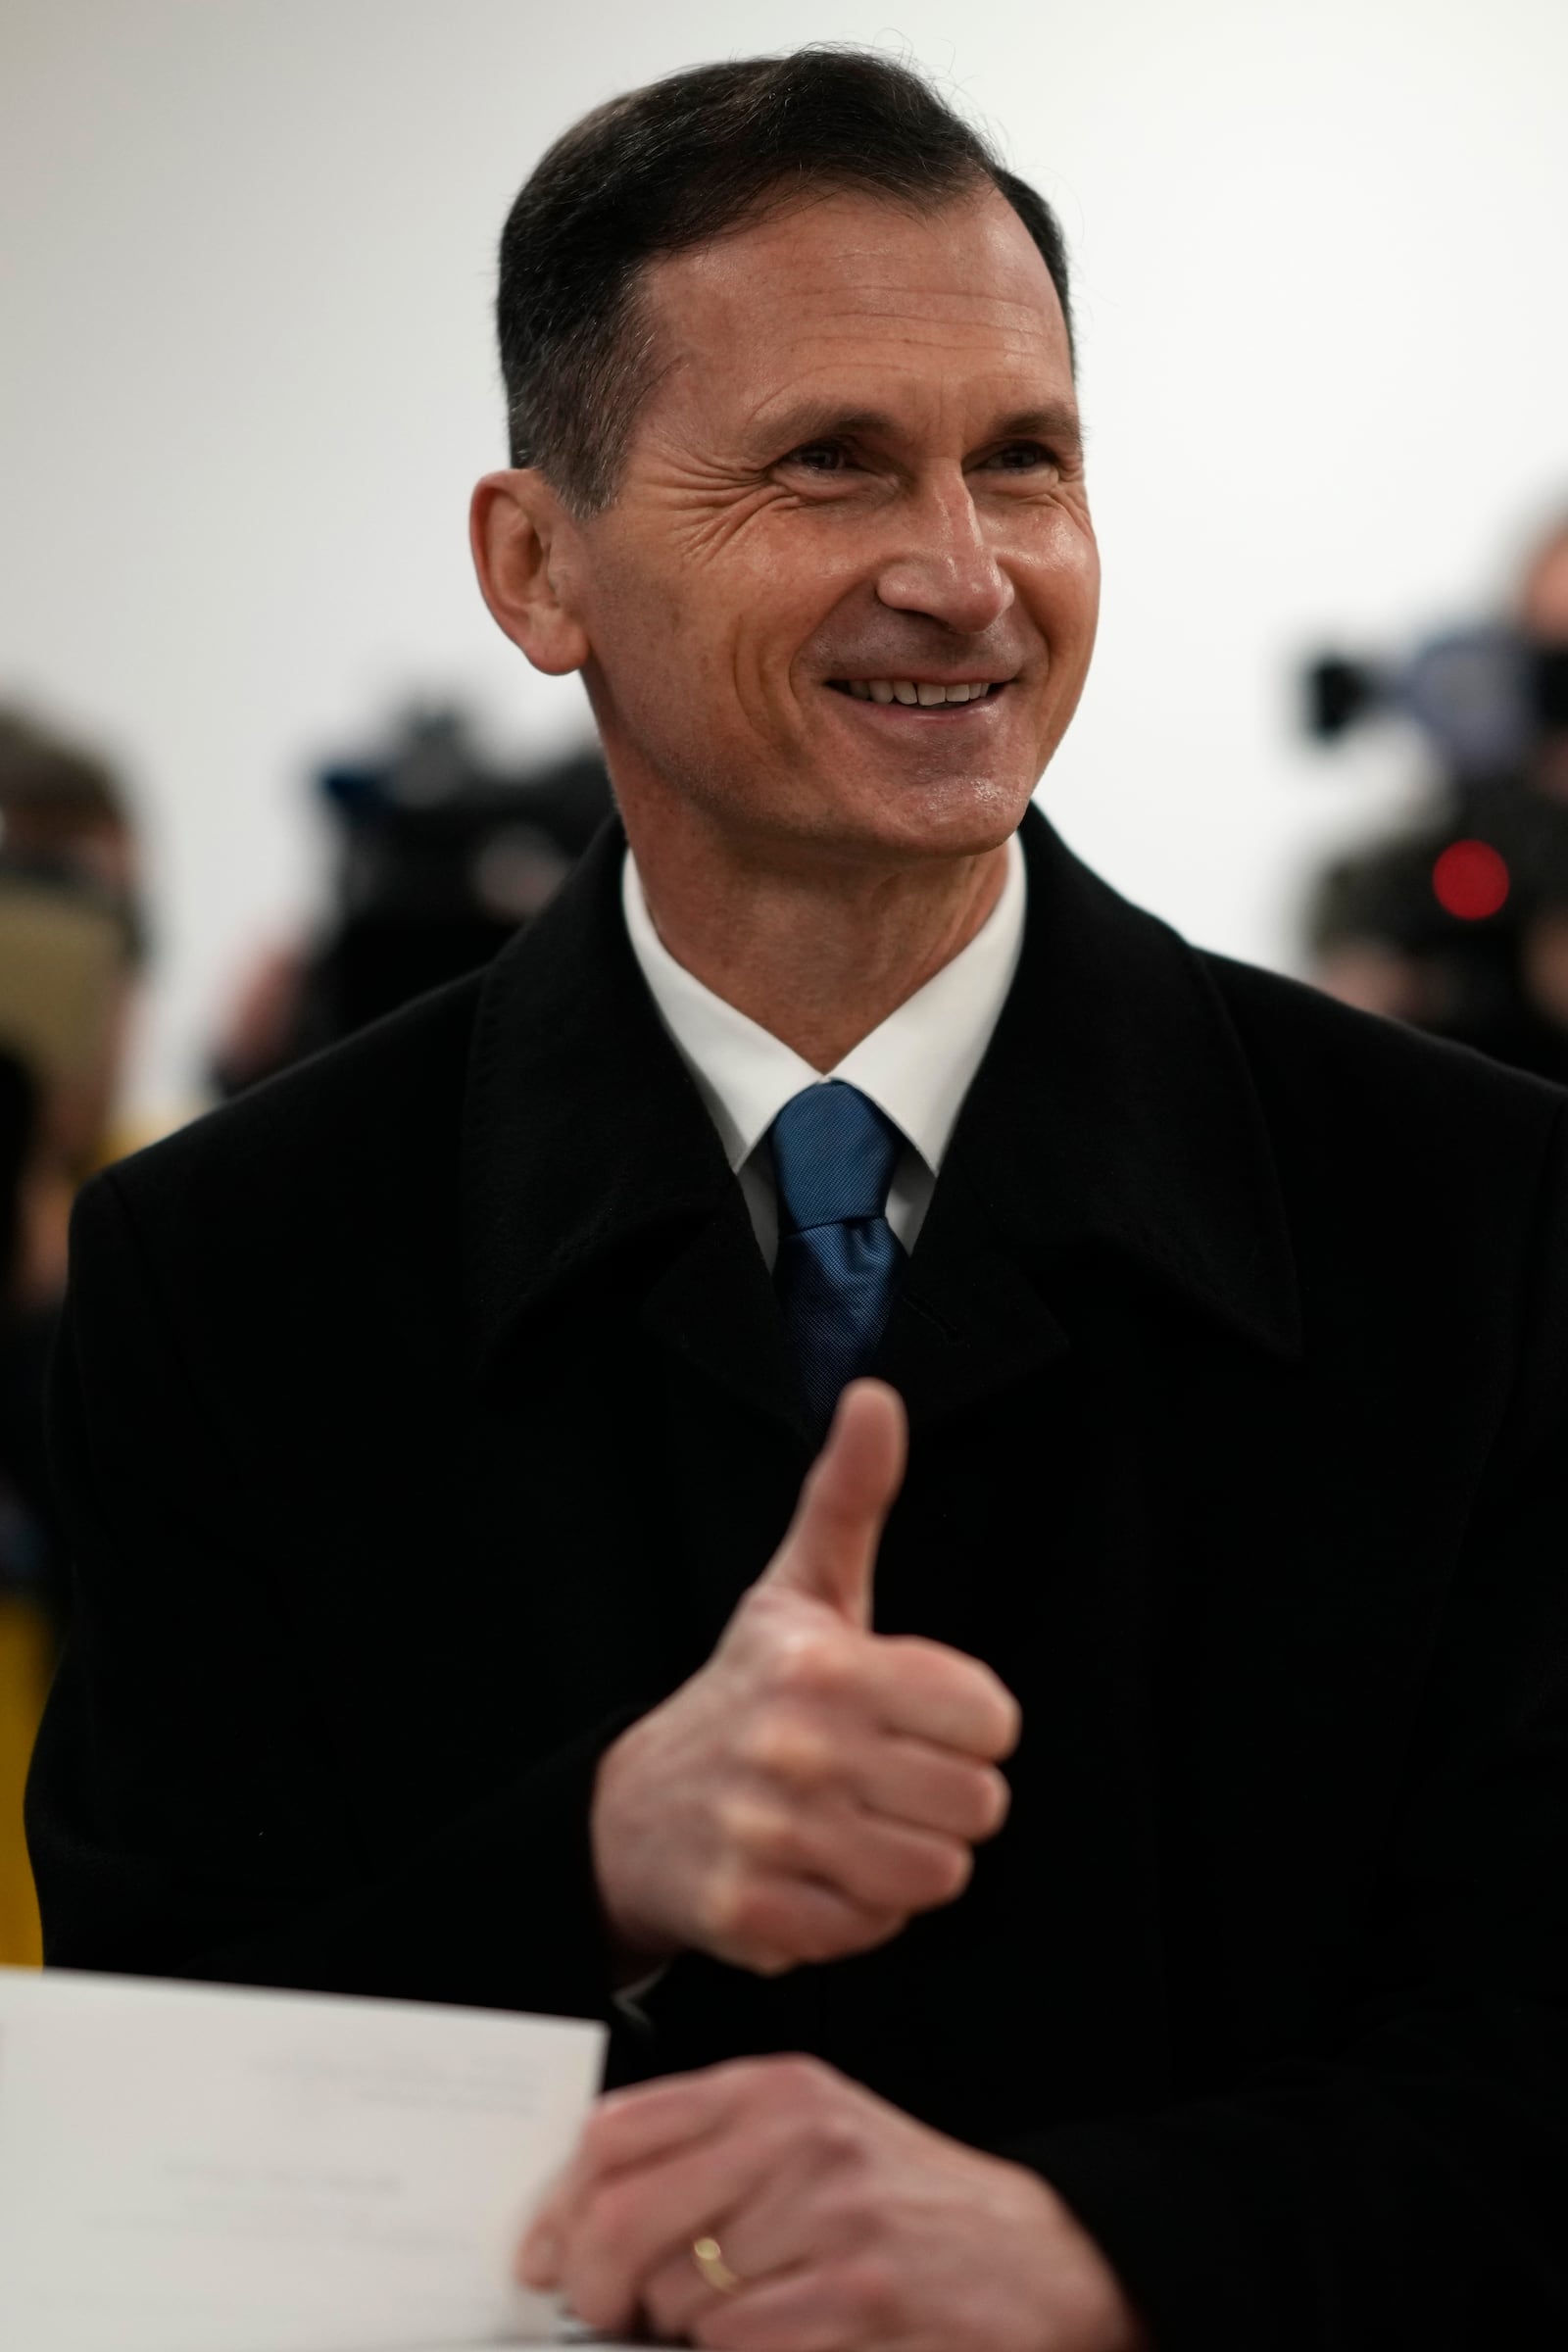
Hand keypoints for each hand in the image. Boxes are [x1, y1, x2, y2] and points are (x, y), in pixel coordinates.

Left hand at [520, 2055, 1149, 2351]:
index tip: (542, 2257)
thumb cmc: (910, 2207)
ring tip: (738, 2323)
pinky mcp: (860, 2307)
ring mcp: (834, 2224)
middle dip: (597, 2289)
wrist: (1049, 2261)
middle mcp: (802, 2142)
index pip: (615, 2134)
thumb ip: (709, 2153)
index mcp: (778, 2092)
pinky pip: (738, 2349)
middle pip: (625, 2222)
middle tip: (608, 2317)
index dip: (559, 2208)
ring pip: (678, 2300)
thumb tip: (578, 2217)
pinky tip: (786, 2340)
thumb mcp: (812, 2141)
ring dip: (683, 2334)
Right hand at [591, 1380, 1020, 1974]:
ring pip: (937, 1875)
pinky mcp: (755, 1915)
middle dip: (946, 1794)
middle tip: (887, 1775)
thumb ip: (850, 1495)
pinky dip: (859, 1911)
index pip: (992, 1718)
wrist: (630, 1811)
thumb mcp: (800, 1588)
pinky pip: (876, 1930)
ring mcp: (772, 1839)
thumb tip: (876, 1396)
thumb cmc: (748, 1691)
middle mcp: (797, 1750)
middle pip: (978, 1804)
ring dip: (907, 1857)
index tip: (917, 1715)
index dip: (968, 1721)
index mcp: (825, 1666)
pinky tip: (819, 1871)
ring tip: (856, 1822)